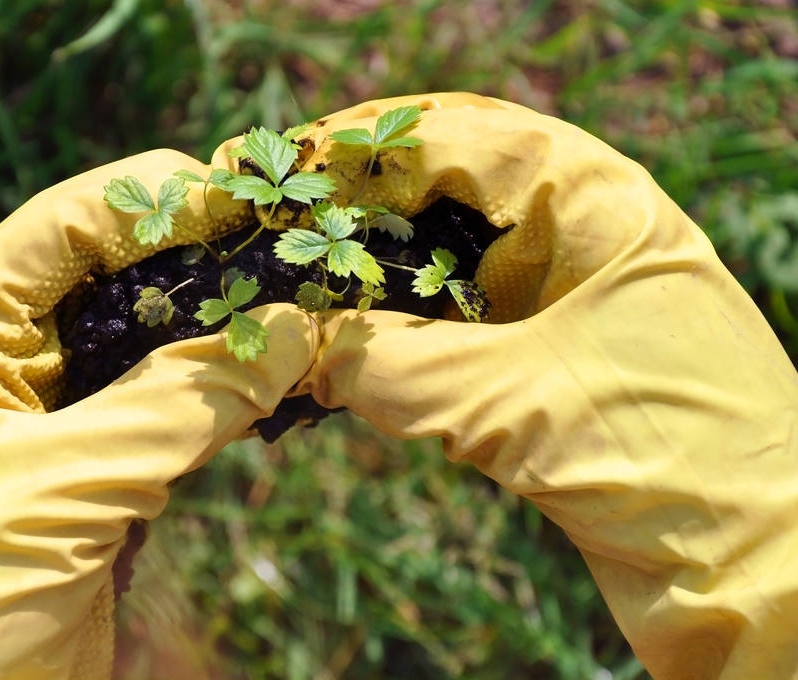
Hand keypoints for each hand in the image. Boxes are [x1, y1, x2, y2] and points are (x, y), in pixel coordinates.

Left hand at [0, 152, 317, 678]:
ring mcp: (62, 433)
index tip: (233, 198)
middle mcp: (7, 378)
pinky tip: (275, 382)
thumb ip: (176, 406)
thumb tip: (289, 333)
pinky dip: (226, 399)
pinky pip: (175, 420)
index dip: (139, 202)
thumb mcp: (57, 489)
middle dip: (196, 265)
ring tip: (295, 307)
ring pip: (152, 354)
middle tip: (283, 251)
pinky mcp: (106, 487)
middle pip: (111, 286)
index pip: (52, 234)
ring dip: (221, 332)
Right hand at [295, 94, 797, 678]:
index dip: (360, 146)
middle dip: (351, 206)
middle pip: (440, 190)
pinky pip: (448, 329)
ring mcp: (560, 299)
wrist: (758, 571)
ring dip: (364, 276)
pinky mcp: (542, 363)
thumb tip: (289, 344)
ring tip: (284, 285)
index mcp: (597, 202)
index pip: (457, 137)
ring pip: (437, 263)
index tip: (280, 168)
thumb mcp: (519, 404)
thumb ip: (397, 368)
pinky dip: (391, 336)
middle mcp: (577, 235)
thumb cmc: (671, 462)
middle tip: (266, 224)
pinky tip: (337, 349)